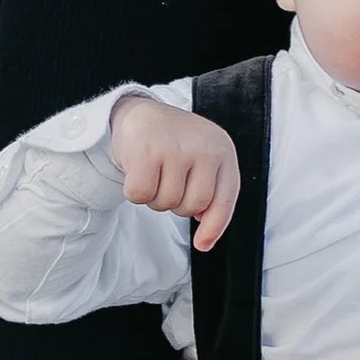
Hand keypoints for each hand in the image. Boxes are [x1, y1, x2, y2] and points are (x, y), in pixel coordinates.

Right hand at [109, 95, 241, 250]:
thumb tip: (206, 238)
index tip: (203, 244)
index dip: (215, 226)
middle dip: (176, 204)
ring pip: (166, 203)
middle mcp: (203, 147)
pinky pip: (141, 195)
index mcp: (222, 150)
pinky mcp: (146, 151)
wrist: (142, 114)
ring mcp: (175, 148)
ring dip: (155, 197)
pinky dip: (135, 192)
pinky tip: (137, 171)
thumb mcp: (203, 161)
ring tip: (155, 172)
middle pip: (192, 206)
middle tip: (168, 182)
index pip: (225, 198)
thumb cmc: (176, 145)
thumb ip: (211, 192)